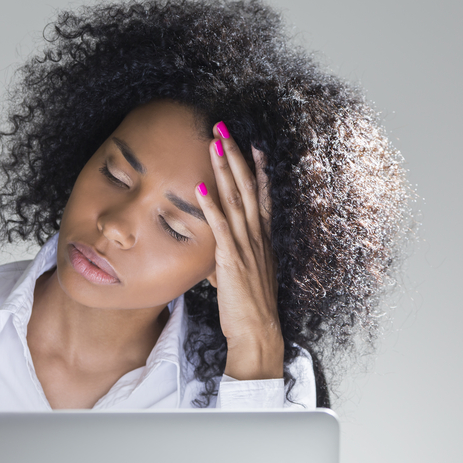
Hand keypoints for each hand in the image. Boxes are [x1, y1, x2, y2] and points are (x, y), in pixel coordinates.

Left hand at [194, 121, 283, 379]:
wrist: (258, 334)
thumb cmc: (248, 309)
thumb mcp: (241, 277)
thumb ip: (230, 260)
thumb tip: (216, 257)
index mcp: (261, 240)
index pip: (260, 196)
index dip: (256, 170)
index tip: (252, 146)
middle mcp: (256, 237)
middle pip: (247, 187)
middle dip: (235, 156)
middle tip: (223, 128)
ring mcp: (246, 247)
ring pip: (235, 198)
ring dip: (224, 168)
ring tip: (214, 142)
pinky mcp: (231, 260)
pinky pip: (220, 227)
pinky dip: (210, 204)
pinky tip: (200, 185)